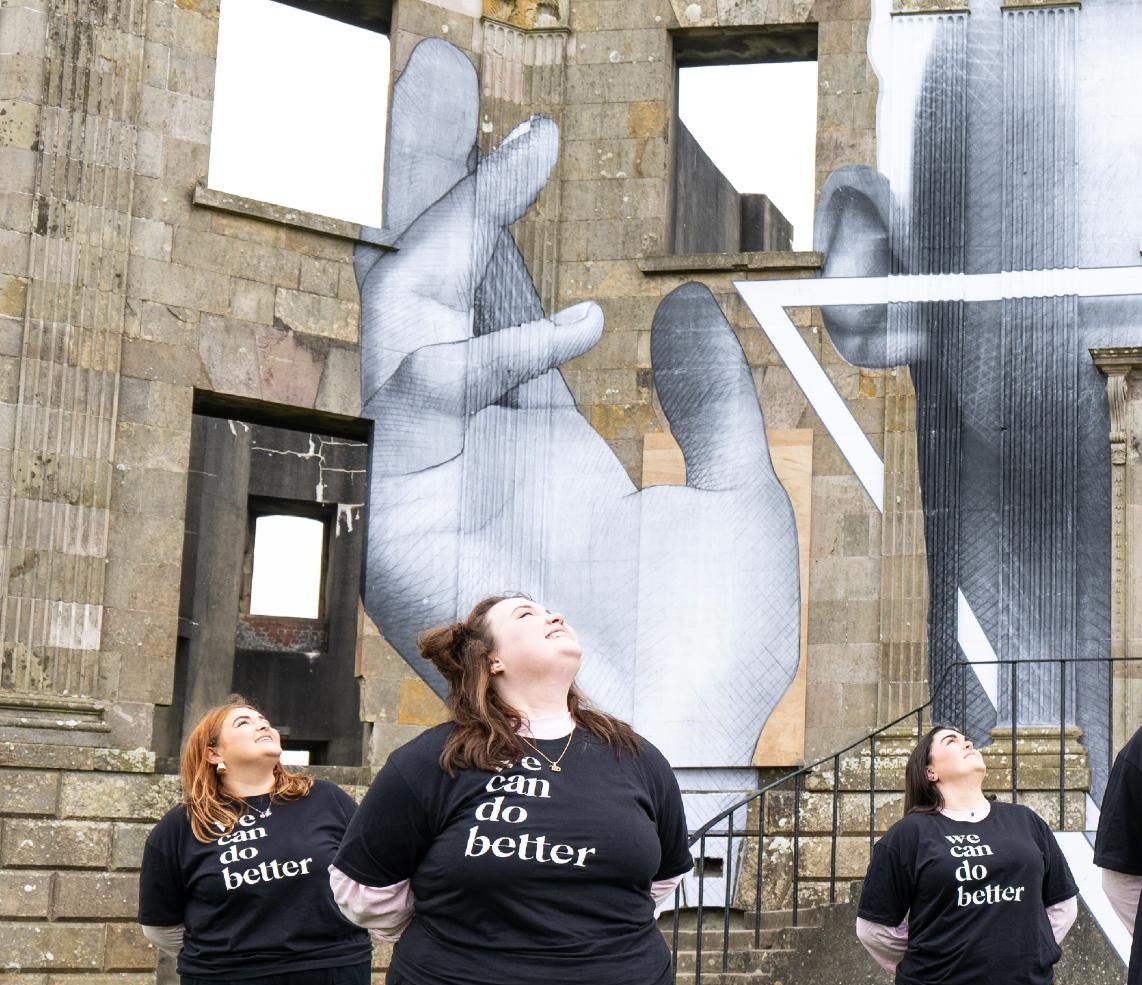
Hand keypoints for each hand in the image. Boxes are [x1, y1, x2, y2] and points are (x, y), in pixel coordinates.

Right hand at [353, 40, 799, 770]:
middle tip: (432, 56)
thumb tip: (682, 299)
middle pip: (427, 276)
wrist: (680, 758)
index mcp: (538, 437)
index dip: (497, 203)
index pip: (498, 292)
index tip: (516, 118)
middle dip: (427, 167)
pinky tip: (580, 330)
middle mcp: (475, 446)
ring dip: (443, 212)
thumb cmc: (708, 656)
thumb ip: (712, 400)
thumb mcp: (740, 500)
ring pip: (403, 311)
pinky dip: (495, 352)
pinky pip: (424, 402)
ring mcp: (433, 481)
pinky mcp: (402, 529)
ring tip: (505, 135)